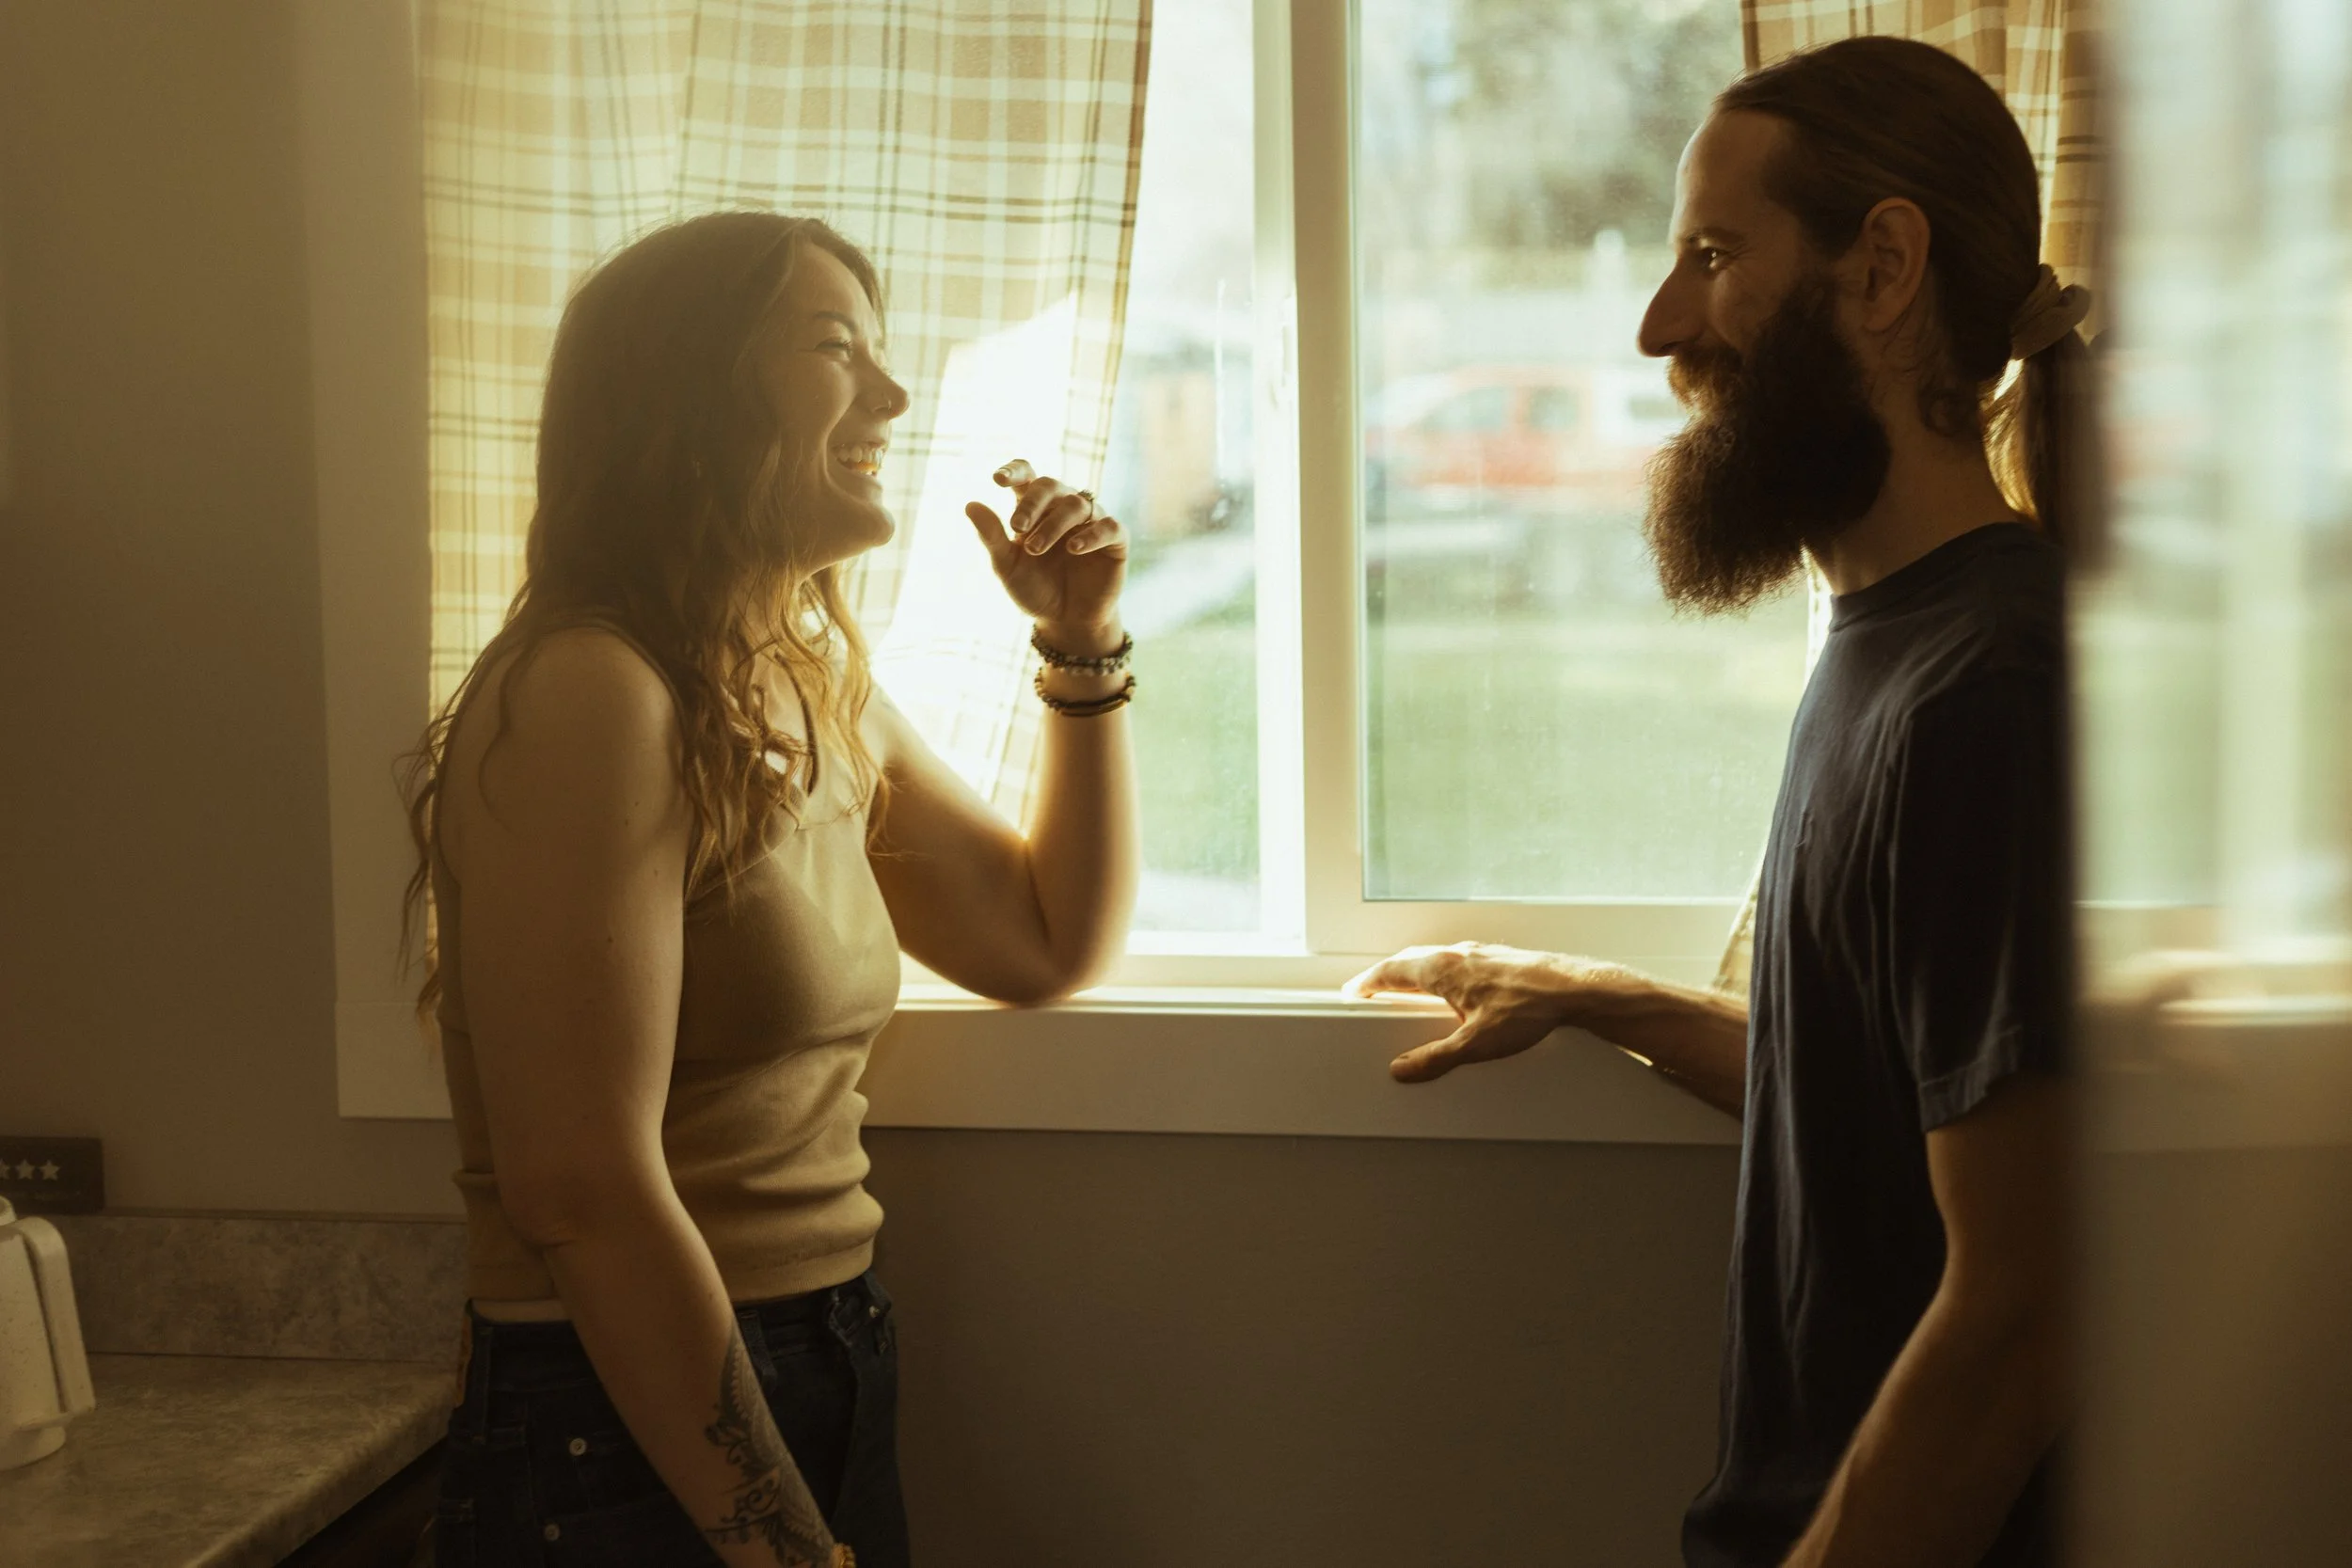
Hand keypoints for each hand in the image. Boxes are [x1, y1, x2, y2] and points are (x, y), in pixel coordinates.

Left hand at [965, 459, 1127, 637]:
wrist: (1066, 622)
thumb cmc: (1035, 589)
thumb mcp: (1007, 566)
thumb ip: (992, 536)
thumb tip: (970, 505)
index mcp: (1036, 509)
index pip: (1027, 476)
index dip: (1014, 471)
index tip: (998, 480)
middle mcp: (1063, 509)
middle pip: (1050, 485)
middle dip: (1032, 503)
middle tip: (1017, 527)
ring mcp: (1092, 522)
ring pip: (1077, 505)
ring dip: (1053, 525)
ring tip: (1035, 549)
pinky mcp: (1116, 541)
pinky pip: (1109, 526)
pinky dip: (1091, 534)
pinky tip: (1074, 549)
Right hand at [1344, 941, 1637, 1082]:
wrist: (1572, 989)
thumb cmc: (1527, 1008)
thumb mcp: (1475, 1044)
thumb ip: (1435, 1058)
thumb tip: (1403, 1069)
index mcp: (1441, 970)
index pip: (1391, 971)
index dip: (1369, 982)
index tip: (1354, 991)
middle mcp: (1456, 955)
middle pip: (1409, 960)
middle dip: (1386, 975)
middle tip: (1372, 989)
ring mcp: (1478, 953)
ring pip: (1433, 958)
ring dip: (1413, 970)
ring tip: (1405, 988)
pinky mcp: (1497, 959)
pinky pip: (1456, 961)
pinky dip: (1439, 972)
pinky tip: (1451, 989)